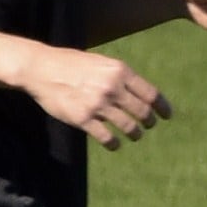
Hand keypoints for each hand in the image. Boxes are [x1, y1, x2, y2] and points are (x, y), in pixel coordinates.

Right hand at [20, 47, 169, 147]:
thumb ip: (120, 76)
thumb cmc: (71, 63)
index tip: (166, 115)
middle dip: (149, 122)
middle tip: (149, 125)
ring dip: (135, 134)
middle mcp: (112, 88)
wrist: (40, 68)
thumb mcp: (101, 62)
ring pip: (128, 127)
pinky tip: (115, 144)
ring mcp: (98, 104)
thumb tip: (141, 92)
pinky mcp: (83, 119)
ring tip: (134, 135)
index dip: (162, 107)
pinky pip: (106, 137)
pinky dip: (114, 143)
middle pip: (143, 112)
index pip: (151, 94)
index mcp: (119, 71)